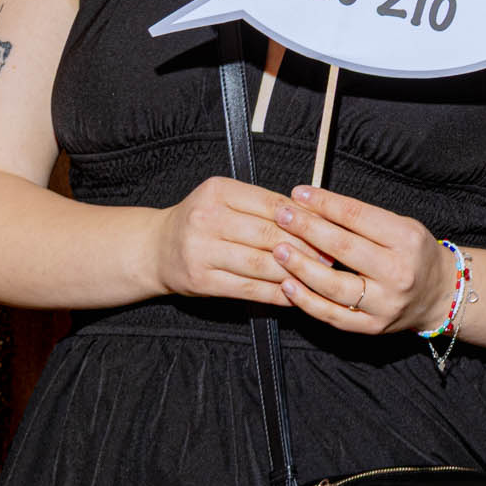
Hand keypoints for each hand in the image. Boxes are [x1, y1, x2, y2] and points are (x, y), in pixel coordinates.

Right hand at [150, 176, 317, 306]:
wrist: (156, 248)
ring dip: (294, 272)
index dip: (304, 218)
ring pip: (260, 264)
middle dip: (304, 247)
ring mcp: (202, 252)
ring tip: (318, 275)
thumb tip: (311, 216)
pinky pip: (248, 289)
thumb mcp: (224, 199)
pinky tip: (293, 294)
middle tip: (329, 255)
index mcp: (218, 191)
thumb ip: (261, 205)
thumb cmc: (199, 221)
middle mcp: (207, 219)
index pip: (272, 204)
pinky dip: (275, 293)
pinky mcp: (201, 281)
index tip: (327, 228)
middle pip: (269, 234)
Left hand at [272, 185, 456, 334]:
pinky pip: (333, 315)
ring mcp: (385, 303)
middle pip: (344, 248)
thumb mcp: (402, 226)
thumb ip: (362, 220)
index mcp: (407, 239)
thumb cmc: (415, 254)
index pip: (358, 216)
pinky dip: (306, 301)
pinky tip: (287, 284)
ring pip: (334, 285)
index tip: (300, 193)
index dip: (325, 203)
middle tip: (282, 215)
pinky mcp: (372, 326)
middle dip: (307, 229)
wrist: (440, 294)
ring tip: (278, 249)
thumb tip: (315, 206)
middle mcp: (398, 272)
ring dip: (301, 266)